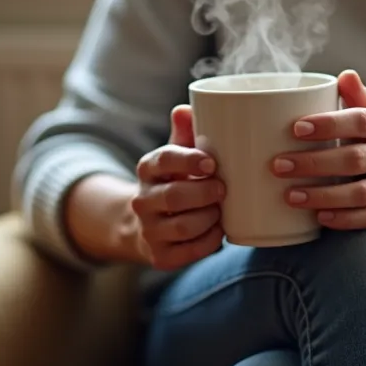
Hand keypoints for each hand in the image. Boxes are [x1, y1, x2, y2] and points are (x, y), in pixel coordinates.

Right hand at [130, 105, 225, 269]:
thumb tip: (185, 108)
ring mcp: (149, 230)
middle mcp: (142, 200)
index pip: (163, 160)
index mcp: (147, 168)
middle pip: (173, 196)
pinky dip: (209, 242)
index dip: (188, 160)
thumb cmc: (175, 181)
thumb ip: (185, 133)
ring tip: (222, 210)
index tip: (212, 163)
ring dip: (209, 218)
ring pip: (183, 226)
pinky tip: (217, 231)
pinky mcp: (159, 257)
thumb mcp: (176, 156)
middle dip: (204, 193)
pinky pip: (189, 252)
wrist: (149, 224)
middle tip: (223, 189)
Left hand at [272, 70, 365, 229]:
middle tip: (279, 165)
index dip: (328, 124)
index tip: (295, 128)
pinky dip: (345, 219)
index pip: (359, 121)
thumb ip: (361, 97)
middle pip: (354, 160)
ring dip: (323, 195)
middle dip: (313, 163)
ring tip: (290, 195)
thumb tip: (344, 75)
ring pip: (360, 193)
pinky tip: (320, 217)